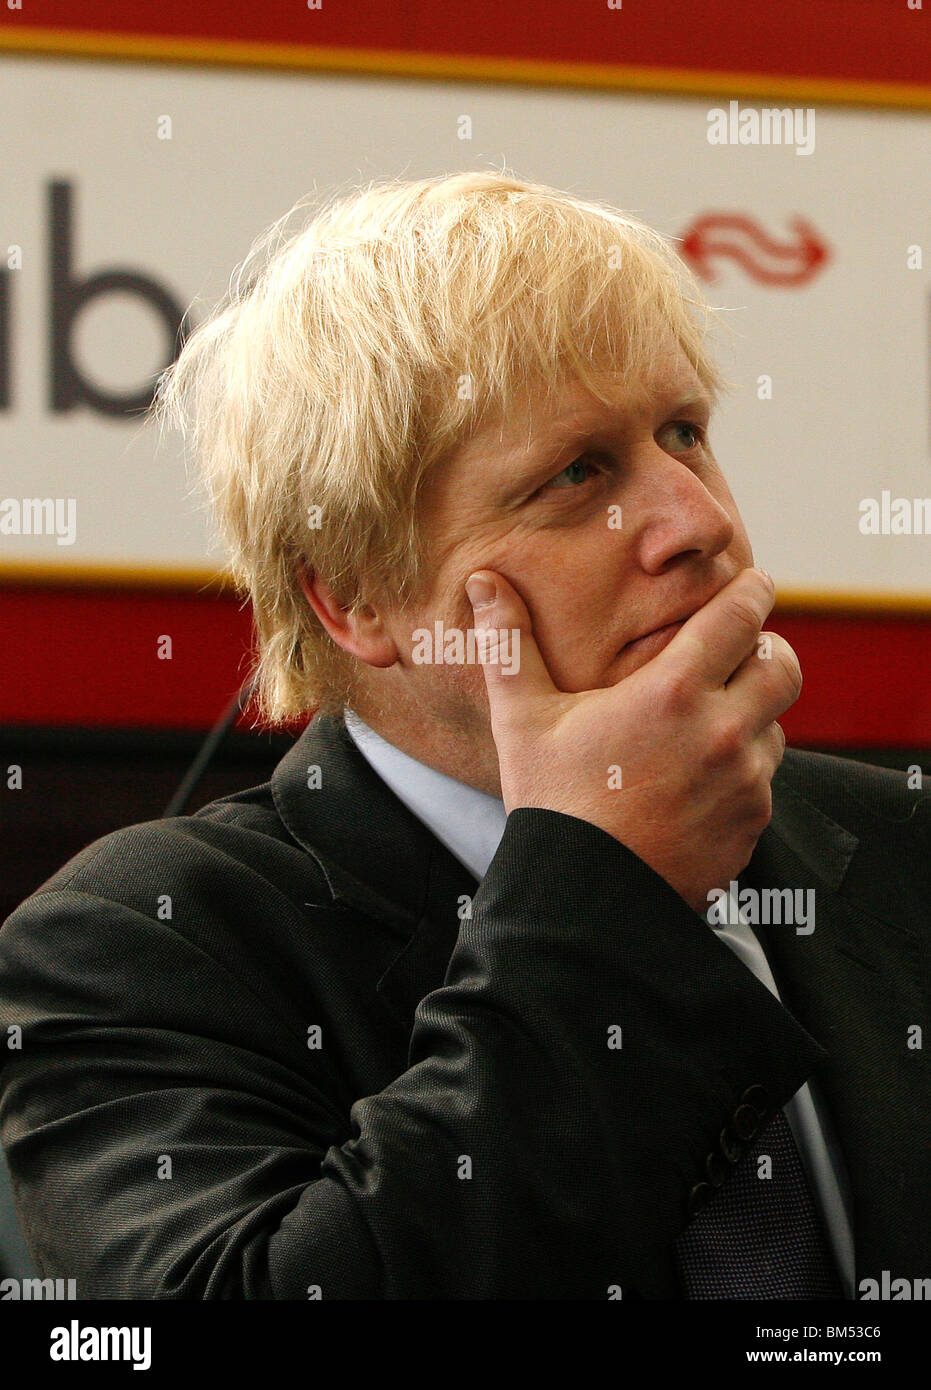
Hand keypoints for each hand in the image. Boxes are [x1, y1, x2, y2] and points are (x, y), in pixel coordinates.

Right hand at [465, 567, 799, 915]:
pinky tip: (697, 781)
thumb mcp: (522, 719)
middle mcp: (722, 731)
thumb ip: (510, 643)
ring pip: (775, 725)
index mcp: (672, 692)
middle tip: (737, 652)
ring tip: (706, 724)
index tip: (753, 583)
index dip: (752, 591)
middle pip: (782, 664)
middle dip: (765, 650)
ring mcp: (744, 782)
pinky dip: (742, 771)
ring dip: (753, 714)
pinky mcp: (751, 823)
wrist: (581, 899)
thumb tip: (484, 581)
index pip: (741, 616)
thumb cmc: (551, 803)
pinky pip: (764, 781)